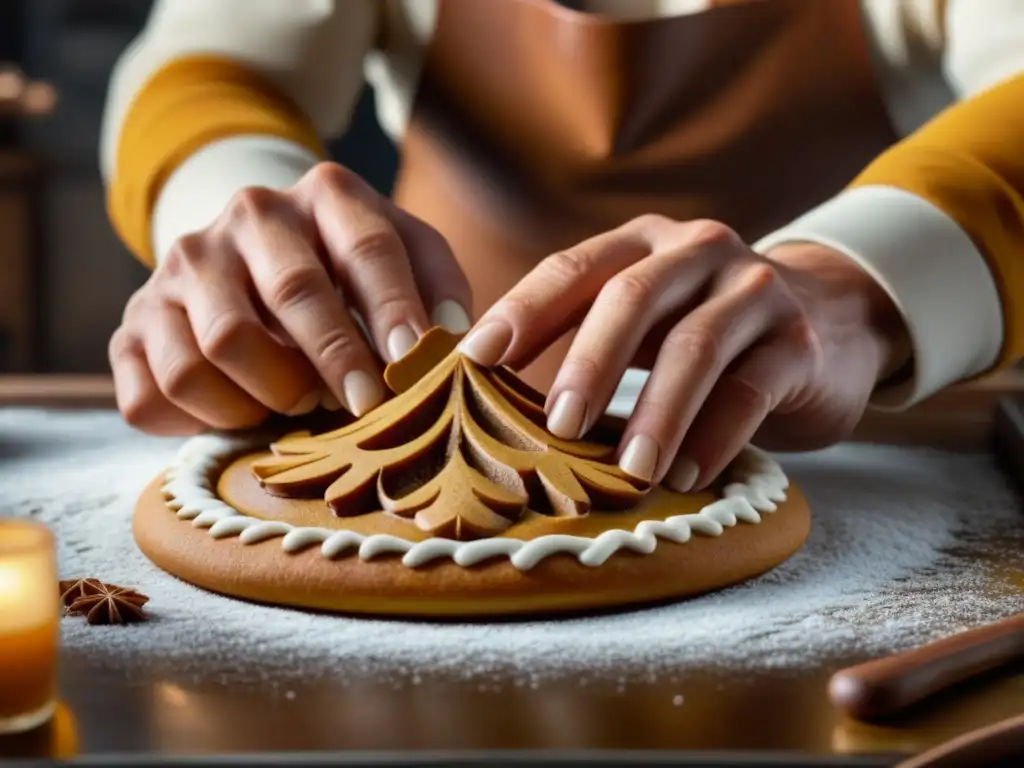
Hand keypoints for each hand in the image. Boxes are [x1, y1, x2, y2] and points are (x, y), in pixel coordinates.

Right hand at [110, 162, 471, 434]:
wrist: (250, 257)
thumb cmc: (347, 270)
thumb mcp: (404, 258)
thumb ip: (438, 287)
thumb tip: (454, 339)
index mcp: (325, 195)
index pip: (366, 248)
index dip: (393, 310)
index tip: (413, 364)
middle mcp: (249, 216)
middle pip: (291, 293)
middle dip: (335, 359)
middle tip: (361, 405)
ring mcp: (181, 266)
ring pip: (220, 346)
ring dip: (270, 393)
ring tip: (297, 401)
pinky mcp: (134, 323)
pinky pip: (159, 391)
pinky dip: (206, 419)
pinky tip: (241, 411)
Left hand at [458, 215, 910, 490]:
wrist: (830, 319)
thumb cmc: (706, 329)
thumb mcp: (646, 319)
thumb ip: (584, 336)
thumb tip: (490, 392)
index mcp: (642, 243)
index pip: (572, 268)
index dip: (522, 312)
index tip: (474, 360)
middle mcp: (697, 251)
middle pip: (631, 299)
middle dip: (587, 364)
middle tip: (555, 426)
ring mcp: (753, 289)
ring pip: (695, 346)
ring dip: (655, 414)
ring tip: (627, 471)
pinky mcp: (798, 340)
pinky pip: (750, 390)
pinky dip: (714, 437)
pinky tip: (687, 478)